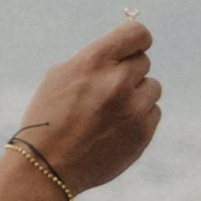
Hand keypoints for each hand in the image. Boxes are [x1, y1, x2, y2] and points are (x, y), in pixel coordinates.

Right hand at [12, 19, 161, 198]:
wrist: (46, 166)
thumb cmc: (49, 118)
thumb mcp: (60, 75)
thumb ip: (95, 59)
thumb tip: (123, 50)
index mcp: (94, 61)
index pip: (137, 33)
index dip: (136, 40)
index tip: (131, 49)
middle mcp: (117, 81)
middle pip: (143, 62)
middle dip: (128, 72)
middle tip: (108, 90)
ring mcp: (133, 109)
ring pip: (152, 87)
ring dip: (136, 95)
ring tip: (111, 111)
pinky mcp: (143, 133)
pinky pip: (153, 112)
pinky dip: (139, 117)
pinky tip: (115, 128)